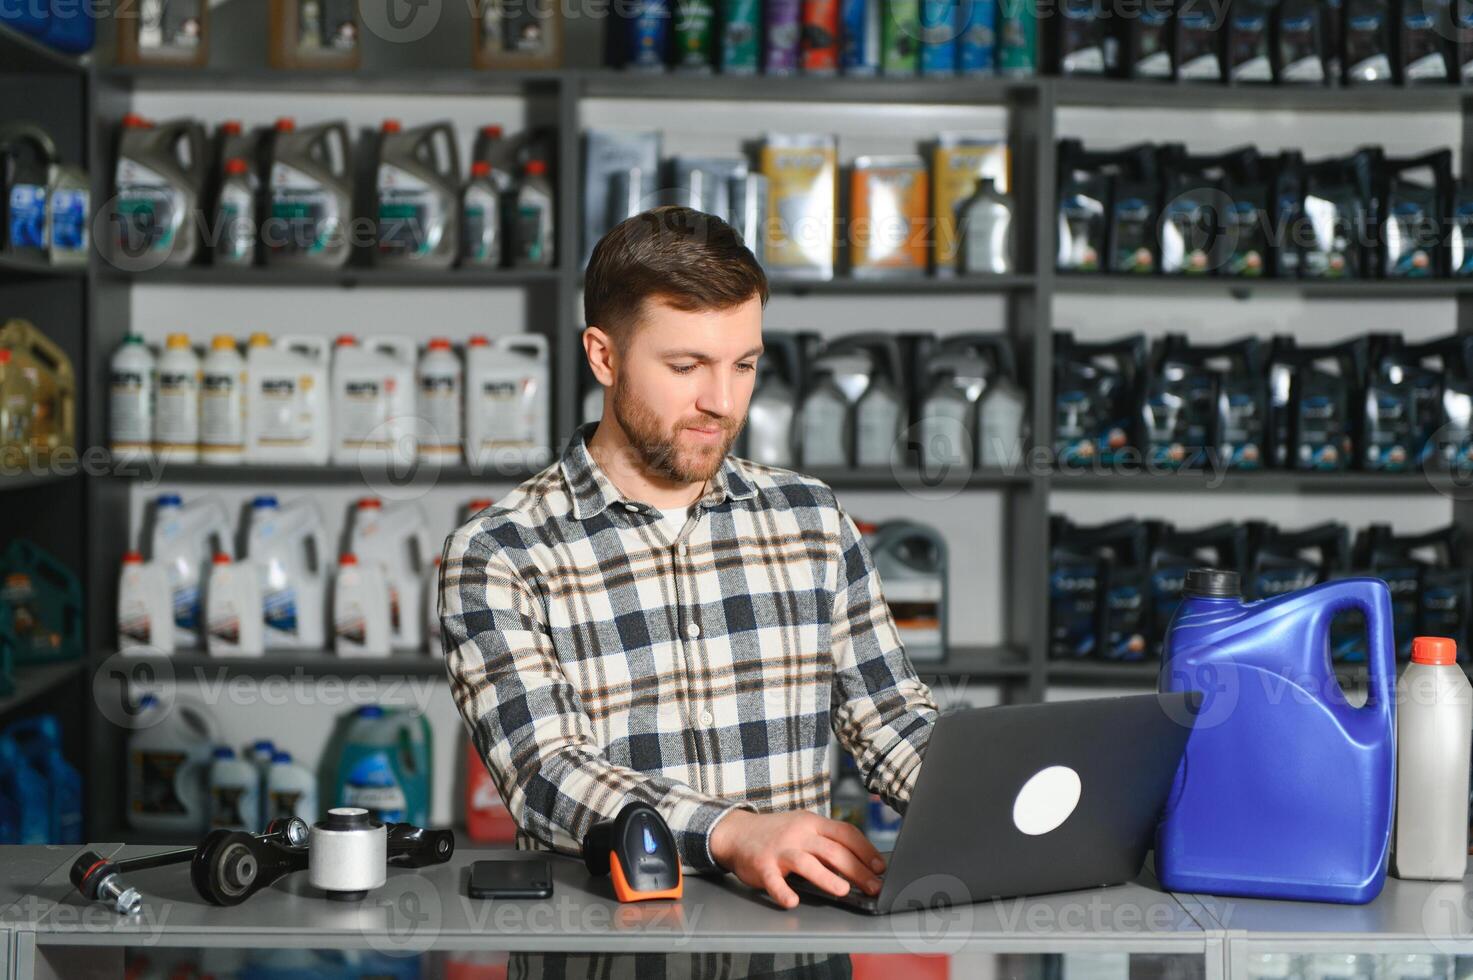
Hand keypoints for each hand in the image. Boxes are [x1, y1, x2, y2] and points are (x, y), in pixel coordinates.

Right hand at [709, 809, 886, 909]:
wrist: (737, 832)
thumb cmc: (778, 833)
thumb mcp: (803, 828)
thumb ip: (826, 842)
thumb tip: (858, 865)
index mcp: (812, 823)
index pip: (846, 833)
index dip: (866, 850)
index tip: (880, 867)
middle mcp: (798, 834)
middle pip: (832, 850)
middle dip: (857, 870)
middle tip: (873, 886)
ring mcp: (780, 849)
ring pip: (807, 862)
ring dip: (826, 877)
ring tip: (843, 891)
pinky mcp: (762, 865)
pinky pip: (774, 880)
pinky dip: (783, 891)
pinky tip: (792, 901)